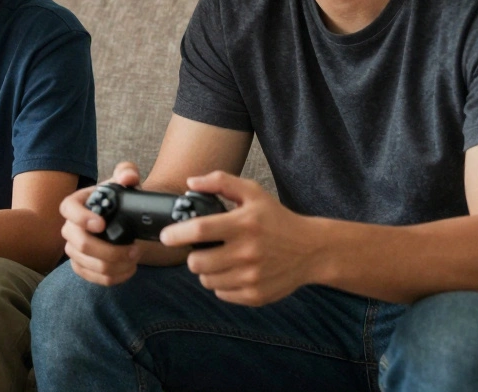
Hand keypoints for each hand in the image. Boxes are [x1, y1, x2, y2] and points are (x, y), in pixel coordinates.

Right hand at [59, 162, 144, 285]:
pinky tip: (129, 270)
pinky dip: (113, 278)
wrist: (122, 218)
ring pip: (89, 264)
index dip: (81, 218)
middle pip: (80, 244)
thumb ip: (127, 172)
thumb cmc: (119, 199)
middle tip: (134, 249)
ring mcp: (73, 249)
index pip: (68, 209)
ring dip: (115, 265)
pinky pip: (93, 278)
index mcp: (76, 204)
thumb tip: (127, 177)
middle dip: (109, 251)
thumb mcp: (125, 182)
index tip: (102, 224)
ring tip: (135, 258)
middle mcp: (70, 228)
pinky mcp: (81, 266)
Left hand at [160, 171, 324, 305]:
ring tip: (220, 259)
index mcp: (243, 224)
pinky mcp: (256, 295)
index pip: (199, 230)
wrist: (311, 250)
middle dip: (192, 255)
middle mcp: (247, 252)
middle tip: (201, 249)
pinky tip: (234, 271)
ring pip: (206, 280)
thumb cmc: (277, 219)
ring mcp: (252, 277)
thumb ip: (220, 182)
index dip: (176, 234)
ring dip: (207, 271)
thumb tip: (190, 182)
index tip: (166, 236)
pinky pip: (222, 294)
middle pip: (197, 262)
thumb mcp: (253, 193)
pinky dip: (222, 284)